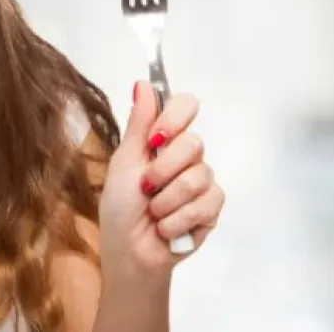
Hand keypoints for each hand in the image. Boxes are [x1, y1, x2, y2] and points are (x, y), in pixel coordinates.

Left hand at [98, 81, 224, 279]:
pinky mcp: (213, 208)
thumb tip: (143, 83)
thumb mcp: (124, 161)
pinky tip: (167, 227)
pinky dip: (178, 219)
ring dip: (166, 200)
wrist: (129, 250)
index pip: (185, 107)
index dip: (175, 117)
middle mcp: (186, 157)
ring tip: (153, 212)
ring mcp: (202, 182)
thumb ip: (139, 124)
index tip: (157, 137)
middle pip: (193, 143)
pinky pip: (206, 203)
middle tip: (145, 187)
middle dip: (162, 170)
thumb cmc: (120, 206)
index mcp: (162, 140)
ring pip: (198, 176)